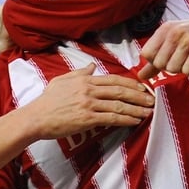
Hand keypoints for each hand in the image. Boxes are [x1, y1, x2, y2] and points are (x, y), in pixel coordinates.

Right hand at [27, 63, 153, 138]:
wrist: (37, 117)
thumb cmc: (48, 100)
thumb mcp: (62, 80)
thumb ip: (79, 73)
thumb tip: (92, 66)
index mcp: (84, 80)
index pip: (113, 79)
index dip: (130, 83)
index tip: (142, 87)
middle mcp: (89, 90)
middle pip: (119, 91)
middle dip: (138, 95)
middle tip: (151, 99)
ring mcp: (89, 104)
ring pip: (118, 105)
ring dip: (136, 109)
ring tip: (147, 112)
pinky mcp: (87, 119)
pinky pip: (111, 118)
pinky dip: (125, 119)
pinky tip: (135, 121)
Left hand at [138, 7, 188, 78]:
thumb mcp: (174, 42)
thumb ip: (155, 59)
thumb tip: (140, 76)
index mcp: (165, 29)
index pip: (146, 54)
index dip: (155, 62)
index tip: (168, 58)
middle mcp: (174, 32)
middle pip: (159, 64)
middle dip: (170, 67)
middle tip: (182, 59)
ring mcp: (187, 40)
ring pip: (173, 69)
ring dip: (183, 69)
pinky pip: (188, 71)